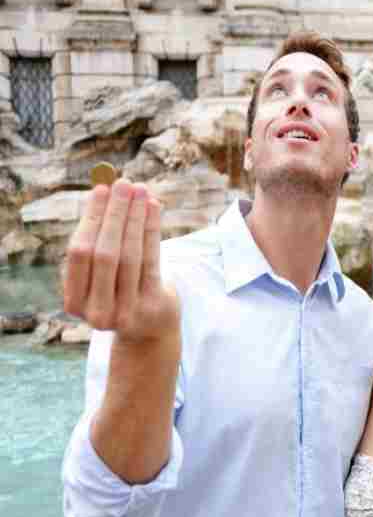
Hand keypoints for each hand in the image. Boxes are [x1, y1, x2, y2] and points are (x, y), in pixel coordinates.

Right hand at [62, 179, 178, 340]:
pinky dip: (152, 230)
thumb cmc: (120, 294)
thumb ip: (98, 242)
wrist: (148, 332)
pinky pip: (152, 259)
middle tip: (122, 184)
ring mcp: (126, 311)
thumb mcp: (101, 277)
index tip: (99, 190)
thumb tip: (107, 192)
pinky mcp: (153, 306)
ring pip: (130, 254)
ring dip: (135, 217)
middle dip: (114, 214)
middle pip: (105, 252)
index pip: (79, 253)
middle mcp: (97, 310)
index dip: (90, 219)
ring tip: (140, 190)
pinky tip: (153, 207)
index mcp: (74, 302)